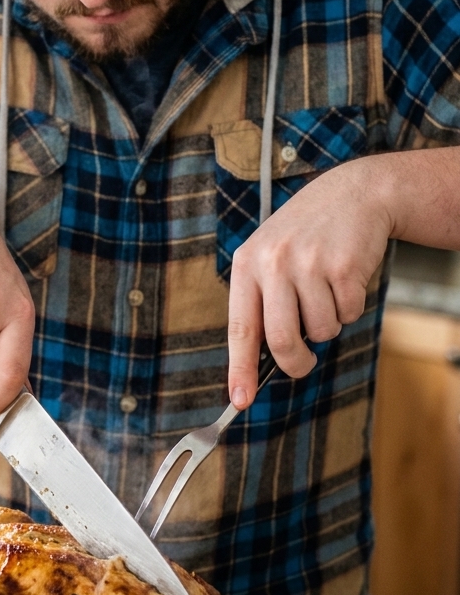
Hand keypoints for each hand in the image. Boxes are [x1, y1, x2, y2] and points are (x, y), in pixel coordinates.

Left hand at [227, 158, 392, 407]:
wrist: (354, 194)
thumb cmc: (307, 236)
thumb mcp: (271, 256)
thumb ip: (263, 301)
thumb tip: (262, 362)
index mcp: (247, 264)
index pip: (240, 328)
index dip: (240, 368)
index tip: (240, 400)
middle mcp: (273, 263)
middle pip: (282, 341)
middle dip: (296, 363)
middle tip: (304, 364)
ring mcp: (308, 263)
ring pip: (321, 330)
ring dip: (329, 324)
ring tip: (326, 291)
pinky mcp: (343, 266)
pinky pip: (348, 314)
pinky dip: (351, 307)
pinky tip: (346, 278)